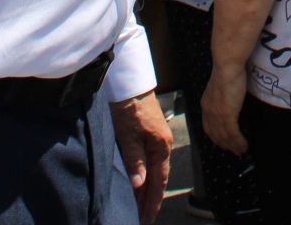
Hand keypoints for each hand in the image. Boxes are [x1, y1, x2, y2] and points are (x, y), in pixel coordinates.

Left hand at [110, 91, 171, 224]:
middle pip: (157, 178)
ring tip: (139, 206)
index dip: (152, 201)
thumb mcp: (128, 133)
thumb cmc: (129, 104)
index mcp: (161, 146)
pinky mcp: (148, 134)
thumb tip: (140, 184)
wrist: (129, 79)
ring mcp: (156, 139)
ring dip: (146, 189)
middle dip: (150, 200)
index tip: (146, 218)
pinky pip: (148, 162)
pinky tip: (138, 182)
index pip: (158, 181)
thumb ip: (134, 159)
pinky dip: (144, 175)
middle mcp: (162, 144)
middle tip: (142, 218)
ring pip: (153, 171)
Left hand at [201, 62, 248, 155]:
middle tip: (234, 152)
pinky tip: (244, 146)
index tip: (223, 143)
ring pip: (225, 136)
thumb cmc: (227, 72)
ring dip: (233, 146)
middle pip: (216, 134)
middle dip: (225, 145)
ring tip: (241, 152)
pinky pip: (233, 133)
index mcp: (206, 105)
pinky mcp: (227, 115)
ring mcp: (217, 115)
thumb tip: (230, 102)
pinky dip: (238, 142)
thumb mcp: (220, 87)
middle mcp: (209, 112)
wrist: (227, 66)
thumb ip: (222, 97)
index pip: (209, 127)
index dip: (216, 137)